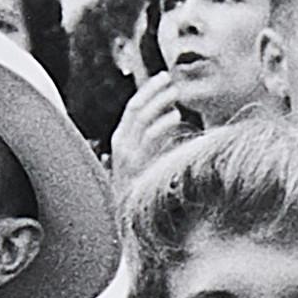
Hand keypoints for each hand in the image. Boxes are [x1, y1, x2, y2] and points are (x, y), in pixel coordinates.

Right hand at [109, 74, 190, 192]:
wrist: (129, 219)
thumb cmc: (142, 190)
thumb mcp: (146, 160)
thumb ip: (154, 139)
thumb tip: (172, 115)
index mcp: (121, 140)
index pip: (133, 107)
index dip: (148, 91)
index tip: (163, 79)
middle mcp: (121, 143)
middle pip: (135, 107)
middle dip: (152, 90)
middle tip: (170, 77)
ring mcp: (127, 154)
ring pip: (141, 118)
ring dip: (159, 102)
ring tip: (176, 92)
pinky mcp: (136, 165)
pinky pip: (149, 138)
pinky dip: (162, 124)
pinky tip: (176, 116)